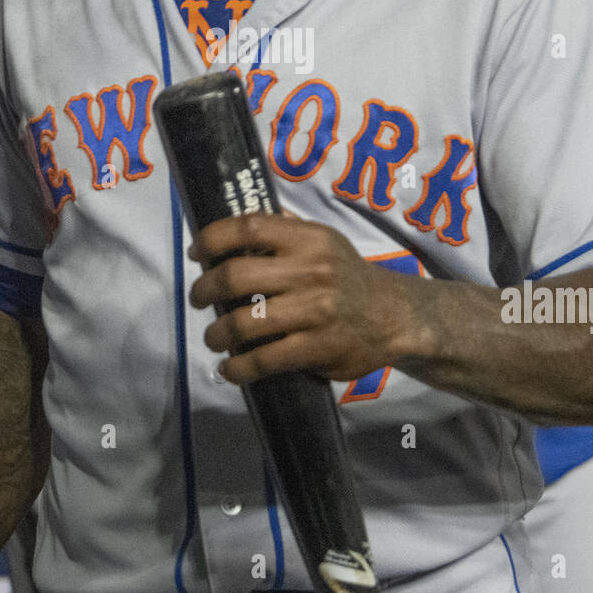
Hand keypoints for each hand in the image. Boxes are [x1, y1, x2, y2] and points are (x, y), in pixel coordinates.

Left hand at [189, 213, 416, 385]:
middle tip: (198, 299)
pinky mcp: (319, 348)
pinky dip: (239, 368)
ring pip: (244, 323)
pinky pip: (265, 359)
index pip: (248, 227)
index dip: (212, 239)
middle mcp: (311, 270)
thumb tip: (237, 223)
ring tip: (214, 338)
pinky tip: (231, 368)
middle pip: (236, 276)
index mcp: (308, 238)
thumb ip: (285, 229)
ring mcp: (315, 311)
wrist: (395, 316)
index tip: (197, 253)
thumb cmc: (348, 276)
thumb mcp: (324, 240)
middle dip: (205, 290)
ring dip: (217, 334)